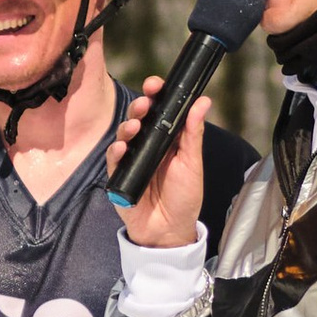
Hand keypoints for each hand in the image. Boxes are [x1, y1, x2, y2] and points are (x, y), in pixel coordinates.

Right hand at [107, 84, 209, 248]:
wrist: (170, 231)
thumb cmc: (184, 197)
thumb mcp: (192, 163)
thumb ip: (193, 133)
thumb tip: (202, 102)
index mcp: (167, 139)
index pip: (160, 111)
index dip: (156, 96)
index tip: (156, 85)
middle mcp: (148, 146)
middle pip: (139, 118)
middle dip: (140, 106)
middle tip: (144, 103)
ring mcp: (132, 160)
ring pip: (125, 135)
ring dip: (128, 126)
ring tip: (135, 126)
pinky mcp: (119, 176)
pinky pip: (114, 160)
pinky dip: (116, 152)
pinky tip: (122, 148)